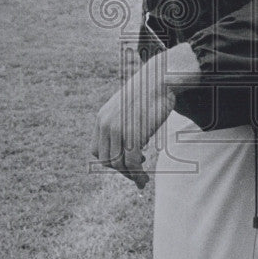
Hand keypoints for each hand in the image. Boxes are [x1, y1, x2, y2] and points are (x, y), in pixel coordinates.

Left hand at [91, 42, 201, 187]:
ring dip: (131, 177)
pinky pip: (132, 163)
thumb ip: (122, 124)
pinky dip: (138, 176)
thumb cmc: (149, 92)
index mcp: (102, 118)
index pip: (97, 151)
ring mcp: (119, 129)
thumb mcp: (127, 107)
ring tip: (143, 181)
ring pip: (119, 165)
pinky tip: (145, 179)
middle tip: (137, 174)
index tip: (126, 162)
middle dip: (121, 171)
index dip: (110, 161)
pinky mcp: (134, 133)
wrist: (160, 78)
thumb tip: (131, 145)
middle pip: (106, 161)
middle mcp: (106, 124)